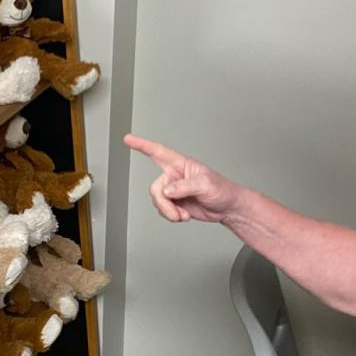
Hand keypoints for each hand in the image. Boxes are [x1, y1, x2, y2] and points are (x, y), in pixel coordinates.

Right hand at [124, 134, 238, 223]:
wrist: (228, 208)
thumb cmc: (222, 190)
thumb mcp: (206, 185)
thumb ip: (185, 186)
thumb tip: (167, 189)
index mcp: (181, 164)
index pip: (158, 152)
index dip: (142, 145)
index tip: (128, 139)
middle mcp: (175, 176)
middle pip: (156, 187)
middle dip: (164, 203)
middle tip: (176, 212)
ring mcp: (174, 190)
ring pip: (157, 200)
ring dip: (169, 211)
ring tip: (183, 214)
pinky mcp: (175, 203)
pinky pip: (162, 210)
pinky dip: (171, 216)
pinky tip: (183, 215)